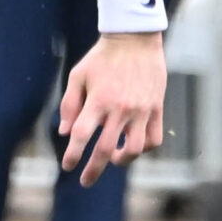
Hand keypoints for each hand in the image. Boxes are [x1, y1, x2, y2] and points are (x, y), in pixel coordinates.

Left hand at [59, 32, 165, 186]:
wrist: (135, 39)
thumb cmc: (102, 58)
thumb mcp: (78, 76)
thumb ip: (69, 104)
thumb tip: (64, 133)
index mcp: (98, 100)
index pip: (81, 135)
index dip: (72, 154)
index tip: (67, 166)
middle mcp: (120, 108)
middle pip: (105, 149)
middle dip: (93, 170)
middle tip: (85, 181)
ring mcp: (141, 110)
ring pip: (133, 149)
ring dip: (120, 161)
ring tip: (112, 159)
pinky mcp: (157, 108)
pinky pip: (154, 139)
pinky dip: (144, 149)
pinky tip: (132, 146)